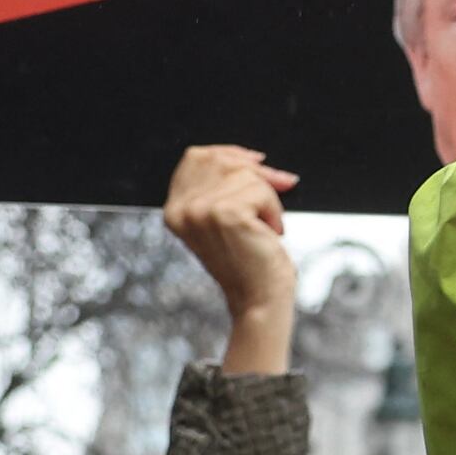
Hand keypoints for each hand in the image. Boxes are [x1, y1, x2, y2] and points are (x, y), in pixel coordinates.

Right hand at [165, 144, 299, 374]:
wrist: (258, 300)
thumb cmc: (249, 262)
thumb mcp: (228, 218)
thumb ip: (226, 188)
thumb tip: (257, 159)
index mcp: (174, 209)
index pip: (197, 157)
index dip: (230, 154)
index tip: (258, 163)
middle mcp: (181, 209)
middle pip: (222, 159)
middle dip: (257, 172)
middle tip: (281, 190)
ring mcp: (199, 211)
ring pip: (246, 175)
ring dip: (268, 197)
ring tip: (266, 226)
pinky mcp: (225, 214)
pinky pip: (262, 190)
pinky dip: (275, 209)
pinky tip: (271, 232)